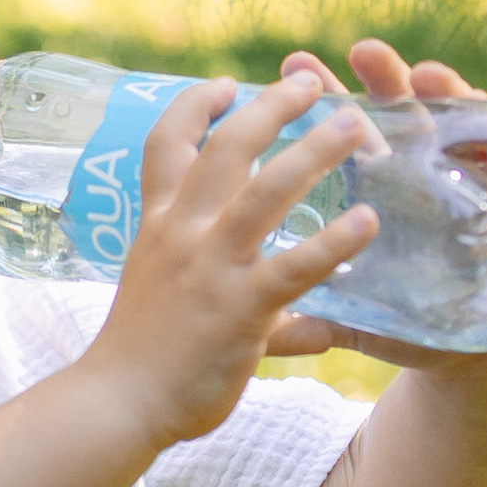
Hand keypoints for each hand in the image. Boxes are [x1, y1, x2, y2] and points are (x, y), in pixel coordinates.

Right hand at [85, 70, 378, 451]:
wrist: (118, 403)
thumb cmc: (145, 355)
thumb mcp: (171, 301)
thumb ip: (247, 299)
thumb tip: (320, 327)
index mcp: (160, 224)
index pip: (167, 144)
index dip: (194, 106)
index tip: (225, 83)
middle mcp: (184, 232)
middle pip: (226, 147)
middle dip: (270, 107)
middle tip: (312, 83)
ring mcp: (212, 267)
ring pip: (266, 191)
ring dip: (312, 150)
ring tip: (352, 123)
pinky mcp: (241, 309)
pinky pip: (295, 268)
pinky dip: (334, 243)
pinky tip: (368, 222)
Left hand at [256, 38, 486, 370]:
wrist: (469, 354)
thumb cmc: (401, 320)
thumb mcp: (349, 307)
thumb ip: (306, 292)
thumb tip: (248, 304)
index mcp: (368, 185)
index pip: (337, 131)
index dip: (314, 99)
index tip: (292, 64)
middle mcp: (416, 170)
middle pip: (396, 111)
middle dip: (382, 78)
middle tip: (362, 52)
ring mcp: (463, 178)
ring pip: (452, 122)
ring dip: (443, 94)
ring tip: (426, 74)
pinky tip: (484, 112)